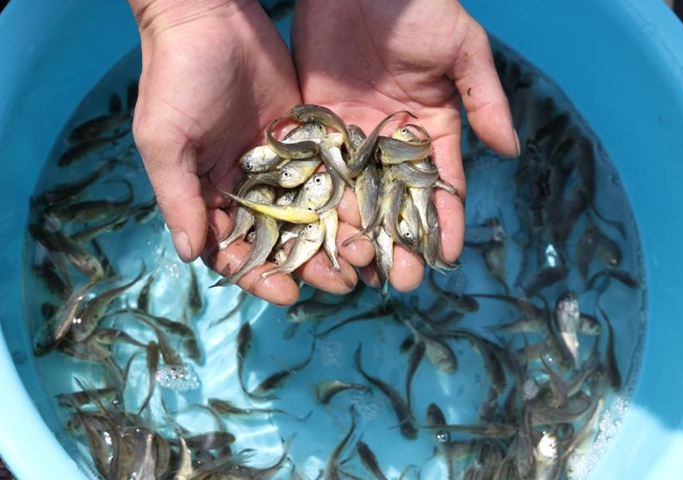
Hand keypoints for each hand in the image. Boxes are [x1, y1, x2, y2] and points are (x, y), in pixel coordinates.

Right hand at [129, 0, 363, 303]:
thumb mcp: (165, 139)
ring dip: (337, 239)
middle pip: (282, 240)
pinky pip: (330, 176)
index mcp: (209, 194)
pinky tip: (372, 217)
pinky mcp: (307, 140)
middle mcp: (247, 187)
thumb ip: (178, 196)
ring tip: (365, 257)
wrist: (211, 16)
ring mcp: (280, 165)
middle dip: (310, 264)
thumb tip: (191, 255)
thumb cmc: (175, 76)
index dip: (258, 274)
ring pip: (312, 214)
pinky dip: (349, 199)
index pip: (235, 249)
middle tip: (342, 283)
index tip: (287, 293)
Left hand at [291, 0, 518, 290]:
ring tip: (361, 272)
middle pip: (397, 200)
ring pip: (356, 194)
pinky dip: (318, 202)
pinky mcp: (315, 124)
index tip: (447, 256)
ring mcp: (352, 134)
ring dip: (360, 234)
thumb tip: (509, 151)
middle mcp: (391, 139)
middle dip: (401, 241)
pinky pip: (317, 169)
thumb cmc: (419, 6)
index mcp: (431, 126)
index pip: (441, 182)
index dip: (446, 219)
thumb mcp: (462, 48)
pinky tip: (318, 237)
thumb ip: (484, 99)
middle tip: (402, 281)